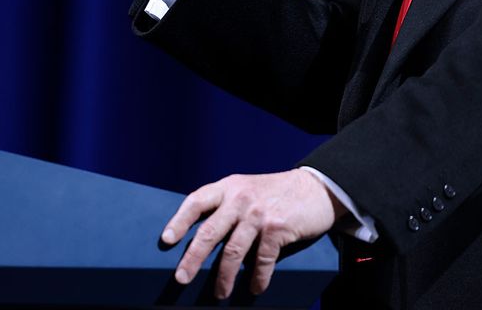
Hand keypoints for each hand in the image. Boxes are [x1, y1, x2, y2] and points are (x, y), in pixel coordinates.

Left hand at [161, 169, 344, 298]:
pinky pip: (262, 261)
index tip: (166, 240)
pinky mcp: (277, 228)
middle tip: (181, 279)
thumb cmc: (275, 193)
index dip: (179, 221)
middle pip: (209, 232)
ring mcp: (258, 214)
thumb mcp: (247, 189)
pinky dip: (257, 279)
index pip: (196, 201)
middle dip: (192, 259)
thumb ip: (227, 206)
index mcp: (228, 187)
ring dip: (224, 277)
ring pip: (233, 252)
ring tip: (220, 293)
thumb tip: (201, 239)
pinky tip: (255, 288)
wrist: (315, 188)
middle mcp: (240, 198)